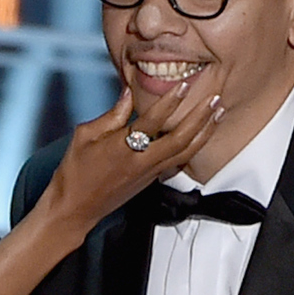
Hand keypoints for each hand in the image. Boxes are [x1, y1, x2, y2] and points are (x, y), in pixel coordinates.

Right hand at [43, 80, 221, 231]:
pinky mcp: (151, 179)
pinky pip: (179, 161)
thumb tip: (129, 93)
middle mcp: (141, 161)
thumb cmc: (75, 171)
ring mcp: (149, 172)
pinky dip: (194, 146)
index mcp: (122, 148)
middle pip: (179, 138)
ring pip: (186, 151)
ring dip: (205, 131)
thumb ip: (112, 115)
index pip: (152, 120)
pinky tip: (203, 135)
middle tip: (215, 99)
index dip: (169, 101)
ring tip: (218, 113)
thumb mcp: (85, 136)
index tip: (184, 85)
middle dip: (200, 117)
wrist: (74, 209)